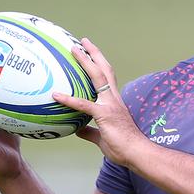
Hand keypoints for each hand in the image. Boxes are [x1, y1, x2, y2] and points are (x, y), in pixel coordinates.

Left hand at [52, 38, 146, 166]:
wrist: (137, 152)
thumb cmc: (123, 147)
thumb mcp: (102, 137)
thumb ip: (90, 131)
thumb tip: (77, 129)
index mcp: (114, 102)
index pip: (107, 78)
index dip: (99, 64)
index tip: (91, 53)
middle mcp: (114, 98)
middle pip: (104, 70)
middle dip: (94, 54)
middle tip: (83, 41)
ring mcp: (110, 105)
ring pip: (98, 77)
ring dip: (86, 61)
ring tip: (75, 48)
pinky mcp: (104, 115)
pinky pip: (84, 105)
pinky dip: (69, 99)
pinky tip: (56, 95)